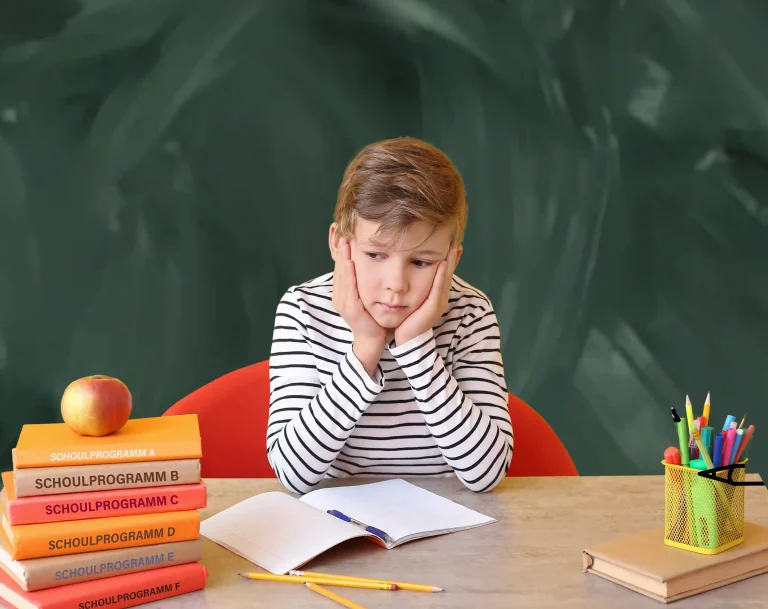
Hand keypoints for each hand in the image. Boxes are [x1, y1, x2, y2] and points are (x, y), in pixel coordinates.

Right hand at [332, 237, 386, 374]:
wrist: (374, 340)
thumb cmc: (373, 318)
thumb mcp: (367, 295)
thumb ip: (365, 281)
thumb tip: (366, 264)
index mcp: (342, 293)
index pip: (341, 267)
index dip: (341, 251)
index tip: (344, 234)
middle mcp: (339, 296)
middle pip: (339, 268)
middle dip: (340, 250)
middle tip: (341, 231)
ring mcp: (343, 303)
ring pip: (342, 275)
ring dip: (342, 257)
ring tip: (344, 241)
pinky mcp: (351, 308)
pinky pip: (349, 287)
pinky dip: (348, 273)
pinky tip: (350, 261)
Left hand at [394, 247, 459, 346]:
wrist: (405, 339)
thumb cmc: (406, 319)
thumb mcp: (412, 299)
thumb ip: (414, 287)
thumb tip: (411, 272)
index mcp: (436, 296)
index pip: (444, 275)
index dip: (449, 261)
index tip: (452, 246)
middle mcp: (440, 298)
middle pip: (448, 275)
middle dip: (453, 258)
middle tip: (456, 242)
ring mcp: (438, 303)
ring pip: (446, 279)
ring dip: (450, 263)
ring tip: (452, 248)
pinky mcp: (434, 307)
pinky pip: (439, 288)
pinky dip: (441, 274)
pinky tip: (443, 263)